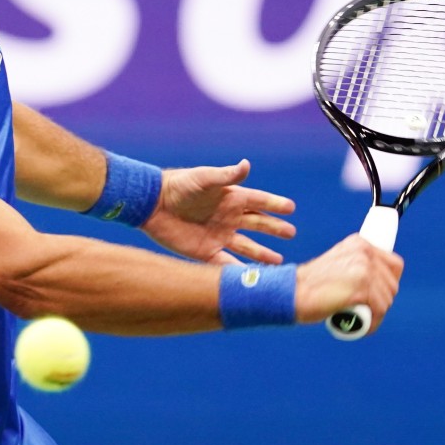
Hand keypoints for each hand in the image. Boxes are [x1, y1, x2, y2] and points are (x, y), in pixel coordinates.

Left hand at [139, 159, 295, 264]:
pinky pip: (227, 263)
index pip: (259, 202)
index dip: (275, 205)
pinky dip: (239, 271)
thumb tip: (246, 164)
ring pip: (247, 247)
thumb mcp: (203, 179)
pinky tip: (252, 279)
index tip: (291, 208)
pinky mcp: (205, 251)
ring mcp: (219, 235)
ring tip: (279, 262)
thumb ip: (225, 175)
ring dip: (262, 254)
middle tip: (291, 233)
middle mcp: (228, 217)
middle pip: (258, 225)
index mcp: (231, 198)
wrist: (152, 205)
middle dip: (275, 229)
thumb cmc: (178, 186)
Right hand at [294, 234, 404, 330]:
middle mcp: (364, 251)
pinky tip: (361, 327)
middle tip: (365, 310)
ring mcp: (363, 268)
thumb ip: (356, 265)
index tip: (377, 295)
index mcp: (359, 243)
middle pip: (392, 284)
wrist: (291, 292)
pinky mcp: (361, 287)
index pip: (394, 264)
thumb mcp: (338, 265)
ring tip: (359, 318)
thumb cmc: (312, 285)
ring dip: (376, 314)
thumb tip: (381, 280)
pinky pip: (379, 310)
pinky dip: (373, 323)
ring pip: (386, 299)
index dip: (388, 283)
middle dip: (381, 301)